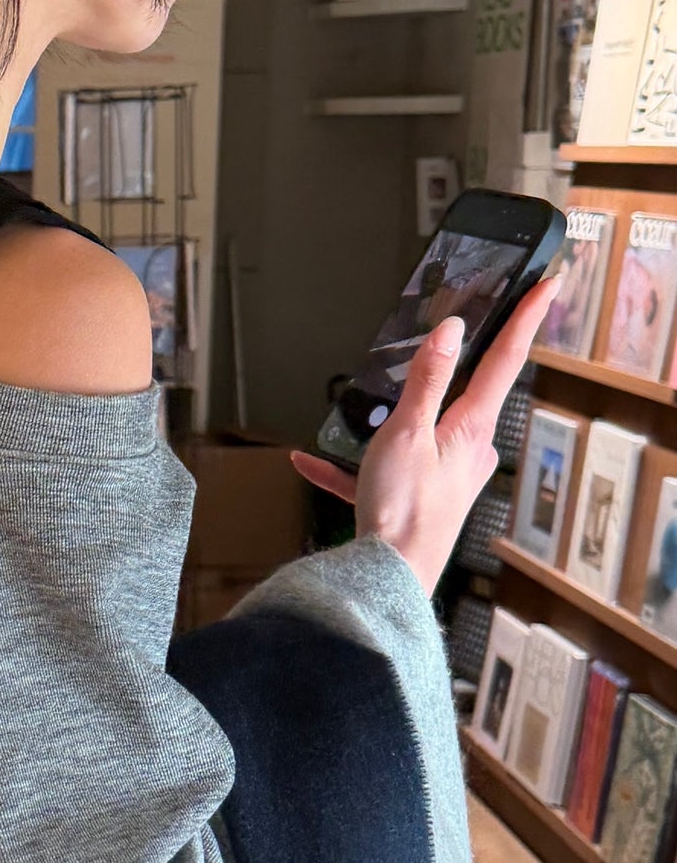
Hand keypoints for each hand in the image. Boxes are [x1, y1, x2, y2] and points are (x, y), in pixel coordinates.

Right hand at [290, 272, 559, 597]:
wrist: (387, 578)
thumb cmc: (401, 513)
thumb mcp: (407, 432)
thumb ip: (427, 379)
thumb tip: (451, 331)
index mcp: (473, 428)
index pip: (506, 358)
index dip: (527, 317)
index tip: (547, 284)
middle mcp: (470, 450)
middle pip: (464, 395)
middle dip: (442, 376)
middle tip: (429, 350)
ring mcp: (446, 476)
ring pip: (419, 433)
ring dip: (384, 426)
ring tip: (349, 424)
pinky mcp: (418, 500)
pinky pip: (384, 471)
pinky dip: (352, 465)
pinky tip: (315, 463)